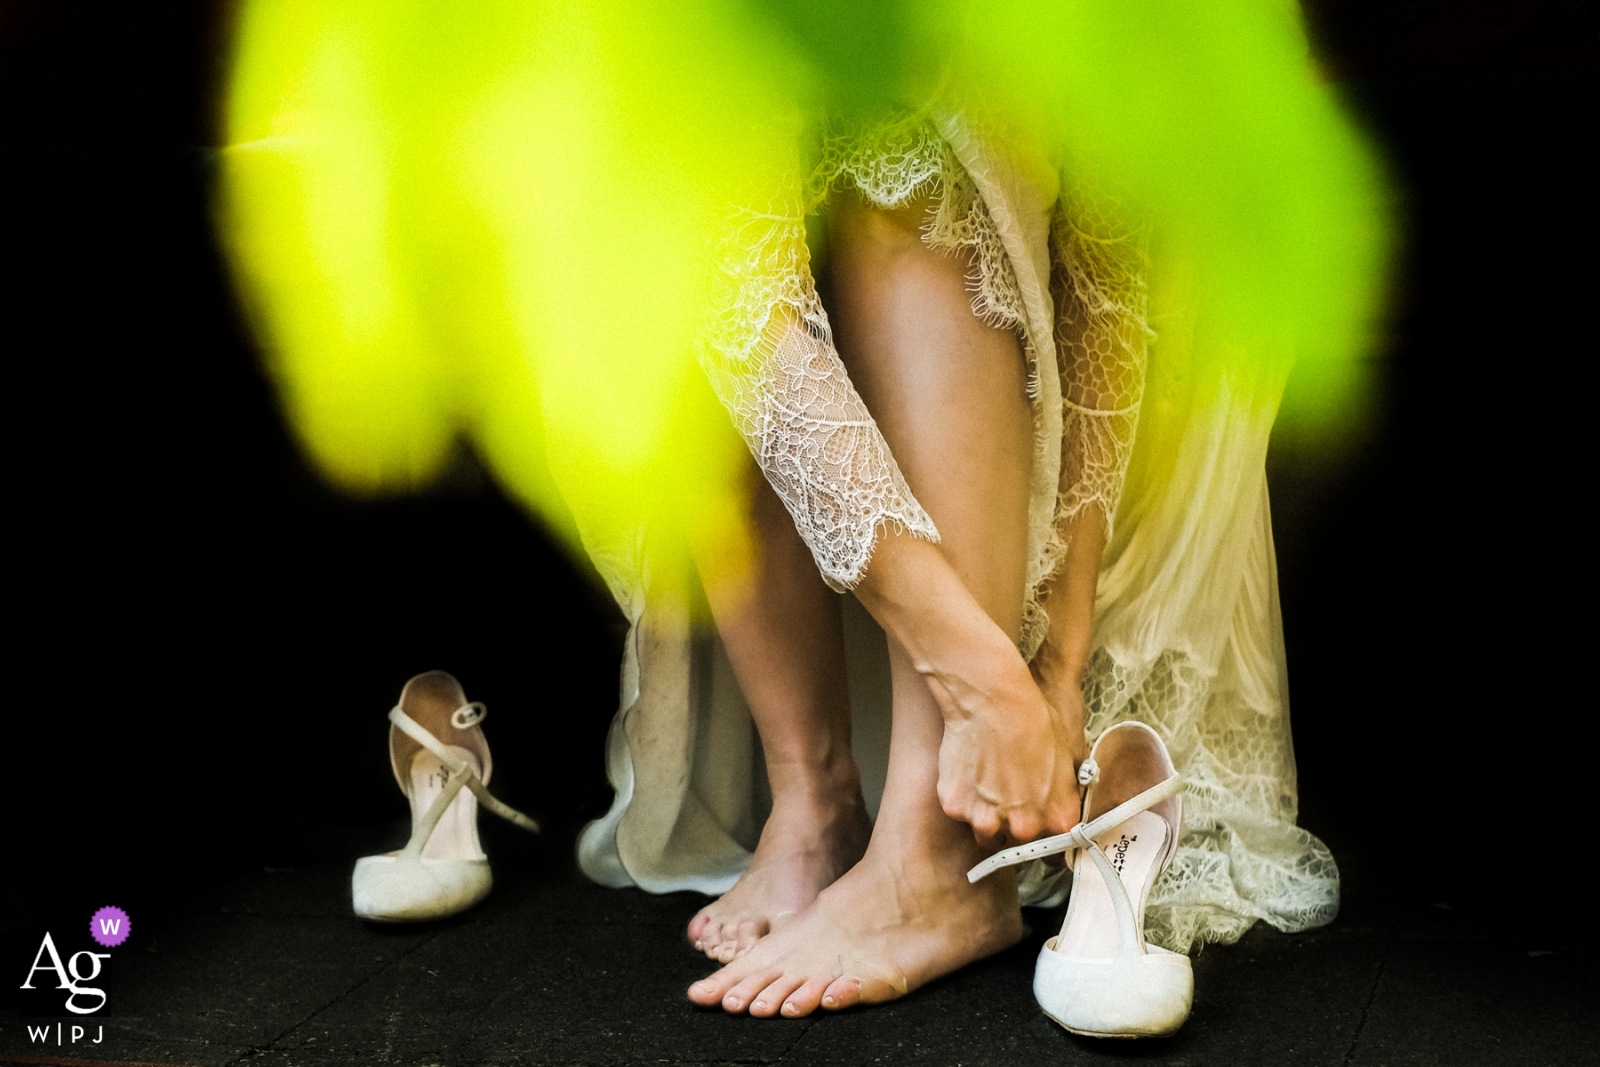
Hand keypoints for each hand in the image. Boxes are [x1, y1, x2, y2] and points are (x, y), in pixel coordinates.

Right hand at [923, 644, 1083, 849]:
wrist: (993, 699)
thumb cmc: (1034, 719)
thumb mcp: (1068, 757)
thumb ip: (1064, 794)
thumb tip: (1061, 807)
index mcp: (1058, 819)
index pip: (1053, 851)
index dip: (1043, 837)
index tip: (1035, 829)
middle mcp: (1024, 828)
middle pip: (1017, 848)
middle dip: (1012, 829)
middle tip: (1007, 802)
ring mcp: (986, 821)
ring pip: (985, 834)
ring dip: (986, 818)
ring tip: (986, 786)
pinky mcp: (956, 807)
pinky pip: (960, 812)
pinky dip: (962, 798)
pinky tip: (968, 771)